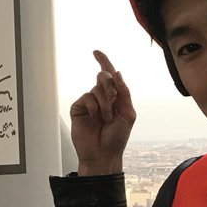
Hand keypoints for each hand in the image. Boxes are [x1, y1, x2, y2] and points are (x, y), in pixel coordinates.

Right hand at [69, 50, 135, 175]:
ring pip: (96, 89)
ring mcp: (89, 103)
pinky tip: (95, 118)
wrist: (103, 153)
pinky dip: (94, 107)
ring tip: (106, 119)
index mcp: (115, 97)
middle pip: (103, 77)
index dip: (103, 61)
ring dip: (105, 104)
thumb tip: (117, 73)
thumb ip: (124, 93)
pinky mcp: (78, 108)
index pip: (109, 75)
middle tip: (113, 98)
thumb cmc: (117, 137)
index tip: (96, 52)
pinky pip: (86, 98)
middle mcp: (102, 97)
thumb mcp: (128, 114)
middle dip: (109, 85)